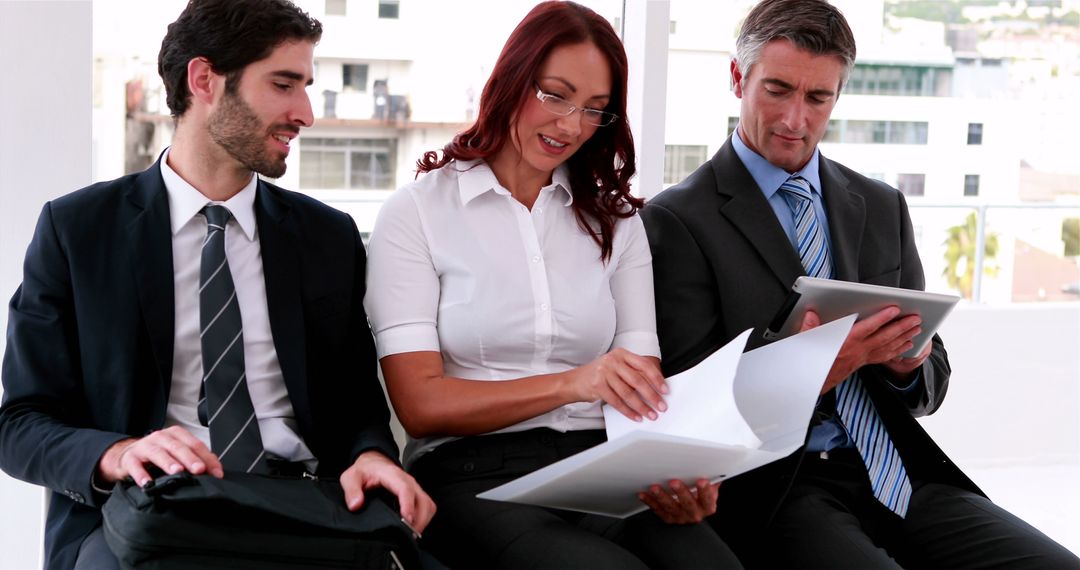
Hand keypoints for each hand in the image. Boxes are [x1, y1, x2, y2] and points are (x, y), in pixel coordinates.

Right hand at [96, 425, 223, 487]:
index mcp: (176, 434)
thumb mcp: (177, 453)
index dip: (207, 458)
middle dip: (190, 458)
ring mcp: (144, 447)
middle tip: (199, 469)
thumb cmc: (157, 455)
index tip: (216, 473)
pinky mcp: (130, 459)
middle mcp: (161, 437)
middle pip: (178, 447)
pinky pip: (135, 466)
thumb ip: (196, 459)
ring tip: (177, 472)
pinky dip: (141, 475)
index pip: (195, 444)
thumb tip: (215, 471)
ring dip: (168, 462)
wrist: (128, 455)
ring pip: (158, 453)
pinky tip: (148, 483)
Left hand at [340, 451, 435, 533]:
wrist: (373, 463)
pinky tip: (413, 527)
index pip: (405, 489)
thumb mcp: (350, 477)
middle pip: (422, 500)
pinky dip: (424, 518)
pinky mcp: (416, 494)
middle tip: (407, 534)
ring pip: (428, 505)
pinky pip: (427, 506)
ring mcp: (414, 488)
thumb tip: (356, 505)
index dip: (408, 505)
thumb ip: (352, 490)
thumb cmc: (365, 471)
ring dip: (423, 520)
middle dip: (419, 519)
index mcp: (392, 475)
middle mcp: (407, 480)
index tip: (406, 520)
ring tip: (410, 534)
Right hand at [567, 349, 667, 421]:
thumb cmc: (600, 375)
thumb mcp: (616, 367)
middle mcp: (613, 361)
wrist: (575, 381)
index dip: (657, 378)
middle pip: (637, 380)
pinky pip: (617, 401)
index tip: (665, 390)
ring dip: (641, 406)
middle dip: (652, 395)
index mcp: (621, 354)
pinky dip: (628, 411)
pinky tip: (636, 417)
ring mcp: (604, 373)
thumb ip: (633, 373)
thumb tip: (655, 388)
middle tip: (661, 406)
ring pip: (628, 393)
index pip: (644, 365)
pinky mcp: (597, 386)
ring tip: (650, 414)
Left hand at [638, 479, 718, 523]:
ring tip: (655, 488)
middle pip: (688, 504)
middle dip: (680, 492)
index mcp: (707, 506)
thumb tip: (712, 462)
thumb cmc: (700, 495)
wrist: (694, 510)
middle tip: (674, 482)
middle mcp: (695, 513)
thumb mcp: (709, 487)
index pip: (708, 499)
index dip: (706, 491)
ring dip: (662, 497)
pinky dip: (650, 502)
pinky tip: (644, 494)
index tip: (702, 481)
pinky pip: (658, 510)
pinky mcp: (669, 518)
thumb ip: (711, 477)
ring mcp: (681, 517)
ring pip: (671, 507)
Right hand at [801, 307, 921, 393]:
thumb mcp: (805, 342)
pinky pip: (884, 356)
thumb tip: (811, 313)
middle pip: (884, 338)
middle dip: (901, 328)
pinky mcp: (862, 363)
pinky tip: (907, 345)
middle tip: (916, 319)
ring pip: (887, 347)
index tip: (894, 310)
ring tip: (916, 329)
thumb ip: (809, 327)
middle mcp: (857, 352)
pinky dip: (897, 350)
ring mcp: (862, 358)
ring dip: (904, 338)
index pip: (867, 329)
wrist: (813, 384)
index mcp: (844, 344)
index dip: (881, 319)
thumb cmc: (811, 363)